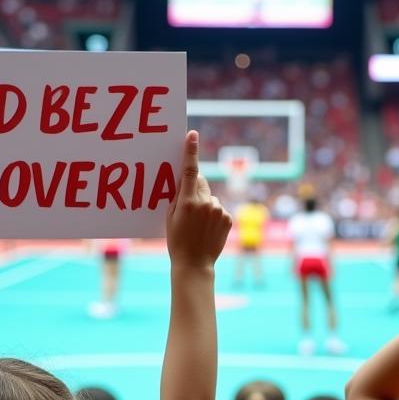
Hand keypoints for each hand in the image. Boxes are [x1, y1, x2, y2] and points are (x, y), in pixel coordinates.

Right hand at [166, 131, 232, 268]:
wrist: (194, 264)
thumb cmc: (177, 241)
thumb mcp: (170, 217)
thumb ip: (178, 197)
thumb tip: (185, 182)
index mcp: (187, 201)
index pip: (190, 170)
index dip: (191, 151)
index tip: (192, 135)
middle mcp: (205, 203)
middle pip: (201, 182)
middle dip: (195, 187)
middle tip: (188, 204)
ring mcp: (218, 210)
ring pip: (210, 197)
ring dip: (205, 204)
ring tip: (198, 224)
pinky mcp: (228, 218)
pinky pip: (219, 208)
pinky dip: (214, 214)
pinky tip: (208, 228)